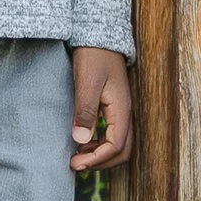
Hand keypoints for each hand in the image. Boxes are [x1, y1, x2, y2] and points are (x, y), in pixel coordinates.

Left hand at [71, 45, 133, 172]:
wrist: (98, 37)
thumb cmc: (93, 56)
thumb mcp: (87, 83)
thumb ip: (85, 110)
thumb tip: (81, 140)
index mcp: (121, 109)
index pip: (116, 146)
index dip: (97, 159)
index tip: (75, 163)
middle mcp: (125, 113)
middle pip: (123, 151)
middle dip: (101, 162)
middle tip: (76, 164)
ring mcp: (120, 111)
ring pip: (118, 144)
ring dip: (100, 154)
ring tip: (77, 154)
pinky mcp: (113, 108)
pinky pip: (112, 134)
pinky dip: (99, 144)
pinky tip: (82, 141)